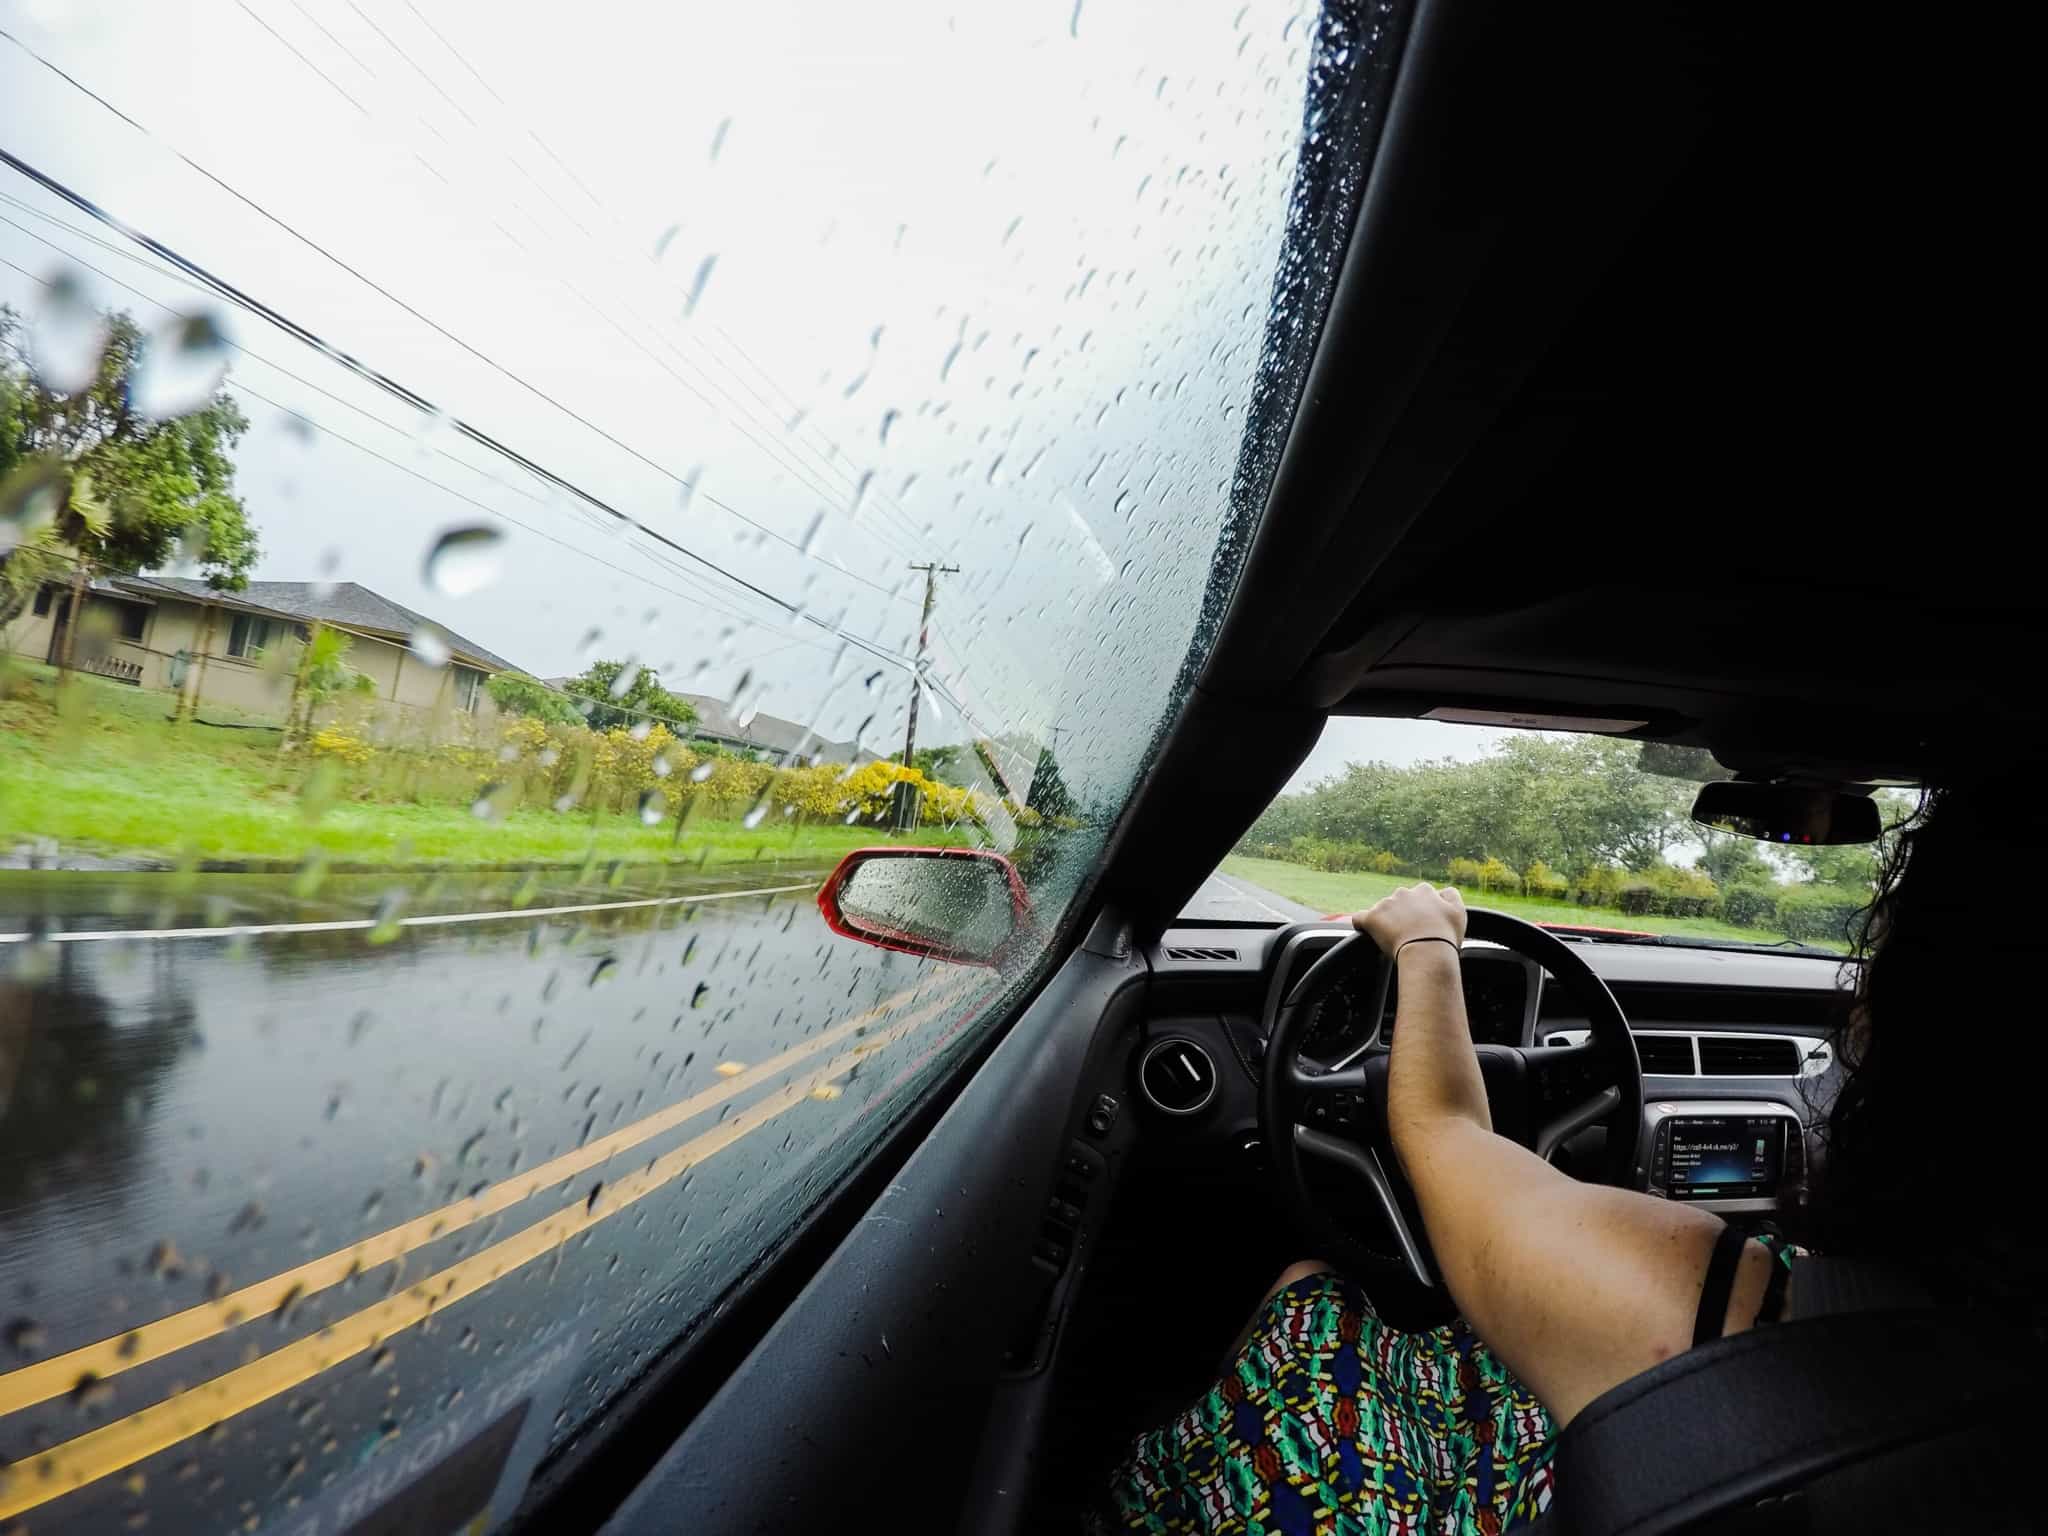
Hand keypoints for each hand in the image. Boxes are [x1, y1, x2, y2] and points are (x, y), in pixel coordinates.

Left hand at [1351, 882, 1466, 957]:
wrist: (1428, 952)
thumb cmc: (1445, 936)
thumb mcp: (1459, 912)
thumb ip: (1451, 896)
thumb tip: (1443, 891)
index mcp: (1424, 891)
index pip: (1420, 896)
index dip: (1422, 912)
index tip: (1424, 925)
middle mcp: (1403, 893)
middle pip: (1401, 903)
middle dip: (1403, 915)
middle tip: (1411, 935)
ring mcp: (1386, 905)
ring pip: (1383, 911)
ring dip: (1387, 922)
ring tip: (1395, 940)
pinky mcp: (1371, 918)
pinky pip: (1359, 918)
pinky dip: (1361, 924)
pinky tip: (1365, 932)